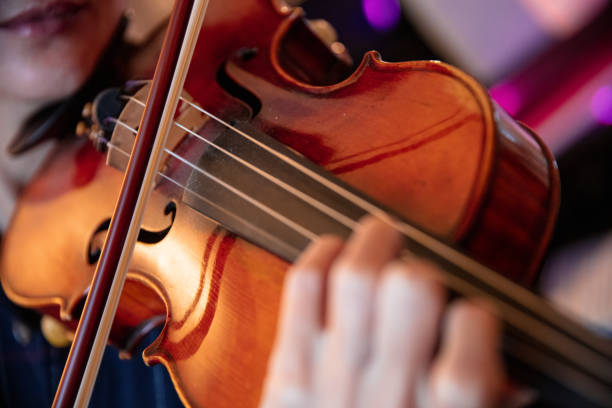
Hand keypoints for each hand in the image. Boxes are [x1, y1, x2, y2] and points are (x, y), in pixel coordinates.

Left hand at [260, 216, 513, 407]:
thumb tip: (512, 378)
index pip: (474, 326)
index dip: (474, 312)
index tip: (467, 317)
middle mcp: (390, 389)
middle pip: (411, 287)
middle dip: (417, 269)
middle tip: (414, 270)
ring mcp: (333, 376)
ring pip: (355, 277)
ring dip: (371, 245)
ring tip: (377, 242)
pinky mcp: (290, 369)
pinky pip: (303, 289)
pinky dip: (318, 256)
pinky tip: (331, 253)